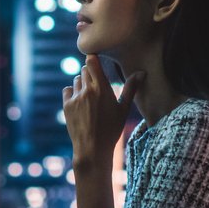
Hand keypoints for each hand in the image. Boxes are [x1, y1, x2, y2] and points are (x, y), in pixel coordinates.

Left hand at [63, 55, 143, 169]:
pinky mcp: (66, 106)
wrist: (92, 149)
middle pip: (84, 69)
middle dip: (90, 73)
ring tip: (91, 96)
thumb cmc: (111, 129)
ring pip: (76, 80)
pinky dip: (73, 92)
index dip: (93, 58)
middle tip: (97, 83)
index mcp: (101, 88)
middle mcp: (86, 90)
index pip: (91, 61)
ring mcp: (75, 98)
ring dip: (82, 83)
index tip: (97, 59)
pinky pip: (67, 90)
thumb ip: (131, 88)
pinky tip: (80, 101)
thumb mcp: (123, 109)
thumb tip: (142, 72)